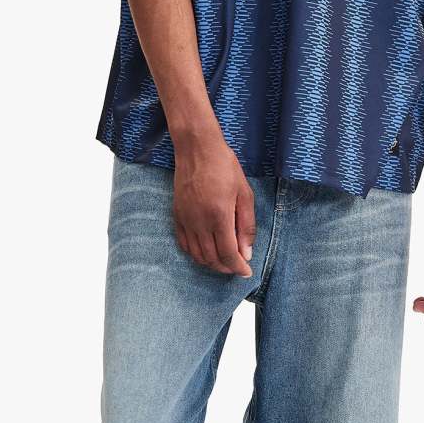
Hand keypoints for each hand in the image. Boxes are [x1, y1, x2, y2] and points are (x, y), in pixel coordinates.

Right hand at [172, 136, 255, 275]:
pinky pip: (184, 244)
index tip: (246, 273)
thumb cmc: (225, 167)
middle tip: (238, 267)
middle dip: (226, 268)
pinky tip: (206, 252)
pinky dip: (195, 254)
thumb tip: (246, 253)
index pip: (228, 253)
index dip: (238, 267)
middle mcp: (199, 221)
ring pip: (197, 254)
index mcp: (219, 215)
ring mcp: (186, 219)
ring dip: (211, 263)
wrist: (197, 149)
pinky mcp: (177, 216)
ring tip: (224, 262)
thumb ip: (246, 226)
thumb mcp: (244, 194)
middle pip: (212, 258)